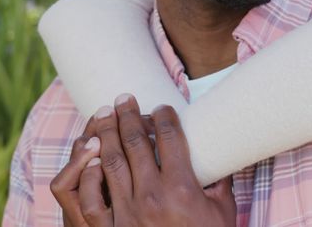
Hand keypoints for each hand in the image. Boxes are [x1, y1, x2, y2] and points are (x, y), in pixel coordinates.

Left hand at [59, 94, 235, 226]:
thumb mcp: (223, 212)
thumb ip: (219, 182)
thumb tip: (218, 157)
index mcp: (181, 189)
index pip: (169, 137)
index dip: (163, 116)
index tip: (160, 108)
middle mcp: (151, 196)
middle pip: (134, 142)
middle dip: (128, 115)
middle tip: (124, 98)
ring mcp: (127, 213)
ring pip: (110, 161)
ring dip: (105, 133)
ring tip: (104, 115)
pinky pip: (92, 196)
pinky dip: (89, 173)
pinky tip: (90, 156)